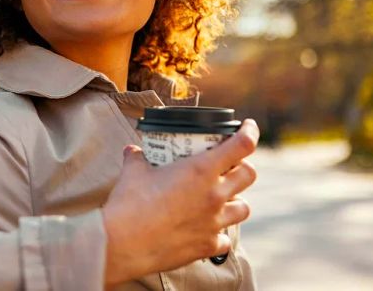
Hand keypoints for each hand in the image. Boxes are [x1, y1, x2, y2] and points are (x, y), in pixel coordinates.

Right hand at [101, 119, 258, 286]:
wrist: (123, 244)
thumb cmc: (129, 204)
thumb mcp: (132, 172)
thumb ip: (136, 158)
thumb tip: (133, 151)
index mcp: (200, 171)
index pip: (241, 145)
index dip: (250, 132)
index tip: (248, 127)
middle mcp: (214, 195)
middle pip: (249, 175)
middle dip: (243, 167)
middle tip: (230, 166)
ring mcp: (213, 222)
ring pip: (243, 208)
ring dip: (235, 200)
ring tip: (220, 199)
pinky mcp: (207, 246)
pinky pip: (224, 238)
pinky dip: (218, 233)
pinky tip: (205, 229)